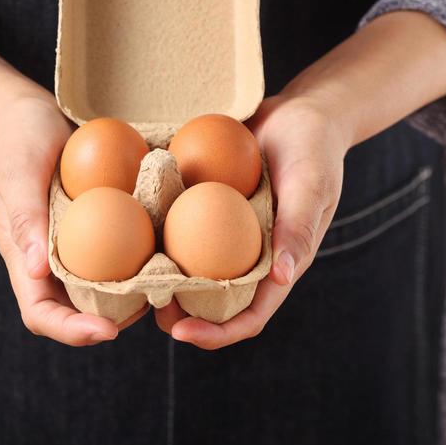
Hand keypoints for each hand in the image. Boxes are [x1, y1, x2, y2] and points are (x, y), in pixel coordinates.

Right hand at [0, 91, 148, 345]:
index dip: (70, 330)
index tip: (107, 331)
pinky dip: (140, 254)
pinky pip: (118, 249)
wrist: (29, 110)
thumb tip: (38, 270)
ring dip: (132, 292)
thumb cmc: (17, 138)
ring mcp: (74, 243)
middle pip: (77, 310)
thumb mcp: (17, 171)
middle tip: (153, 309)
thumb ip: (25, 217)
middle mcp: (50, 259)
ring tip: (167, 282)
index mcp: (24, 257)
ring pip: (102, 285)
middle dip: (112, 320)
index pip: (40, 313)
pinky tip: (169, 244)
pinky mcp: (96, 224)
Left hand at [154, 93, 349, 348]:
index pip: (249, 315)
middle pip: (212, 301)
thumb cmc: (314, 150)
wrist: (299, 111)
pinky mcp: (209, 205)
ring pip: (193, 267)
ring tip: (131, 276)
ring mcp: (228, 232)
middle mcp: (250, 255)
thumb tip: (282, 278)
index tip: (180, 332)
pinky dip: (161, 231)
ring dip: (165, 277)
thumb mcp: (311, 185)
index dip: (216, 333)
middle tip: (146, 306)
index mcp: (278, 264)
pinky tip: (132, 223)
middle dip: (180, 313)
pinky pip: (182, 225)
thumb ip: (298, 228)